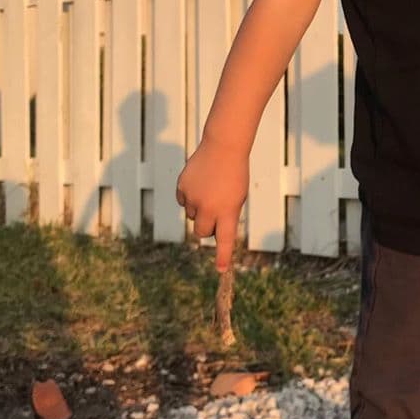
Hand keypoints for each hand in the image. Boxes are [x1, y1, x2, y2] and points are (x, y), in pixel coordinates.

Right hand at [175, 137, 248, 270]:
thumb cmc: (235, 175)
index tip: (222, 270)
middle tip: (214, 213)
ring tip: (210, 189)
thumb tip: (209, 232)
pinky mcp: (182, 188)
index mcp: (228, 211)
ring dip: (199, 209)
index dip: (223, 256)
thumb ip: (225, 216)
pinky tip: (199, 183)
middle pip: (202, 232)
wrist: (224, 148)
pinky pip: (183, 202)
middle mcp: (209, 208)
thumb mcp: (237, 198)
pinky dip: (189, 197)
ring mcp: (194, 198)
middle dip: (206, 228)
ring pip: (192, 216)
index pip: (225, 240)